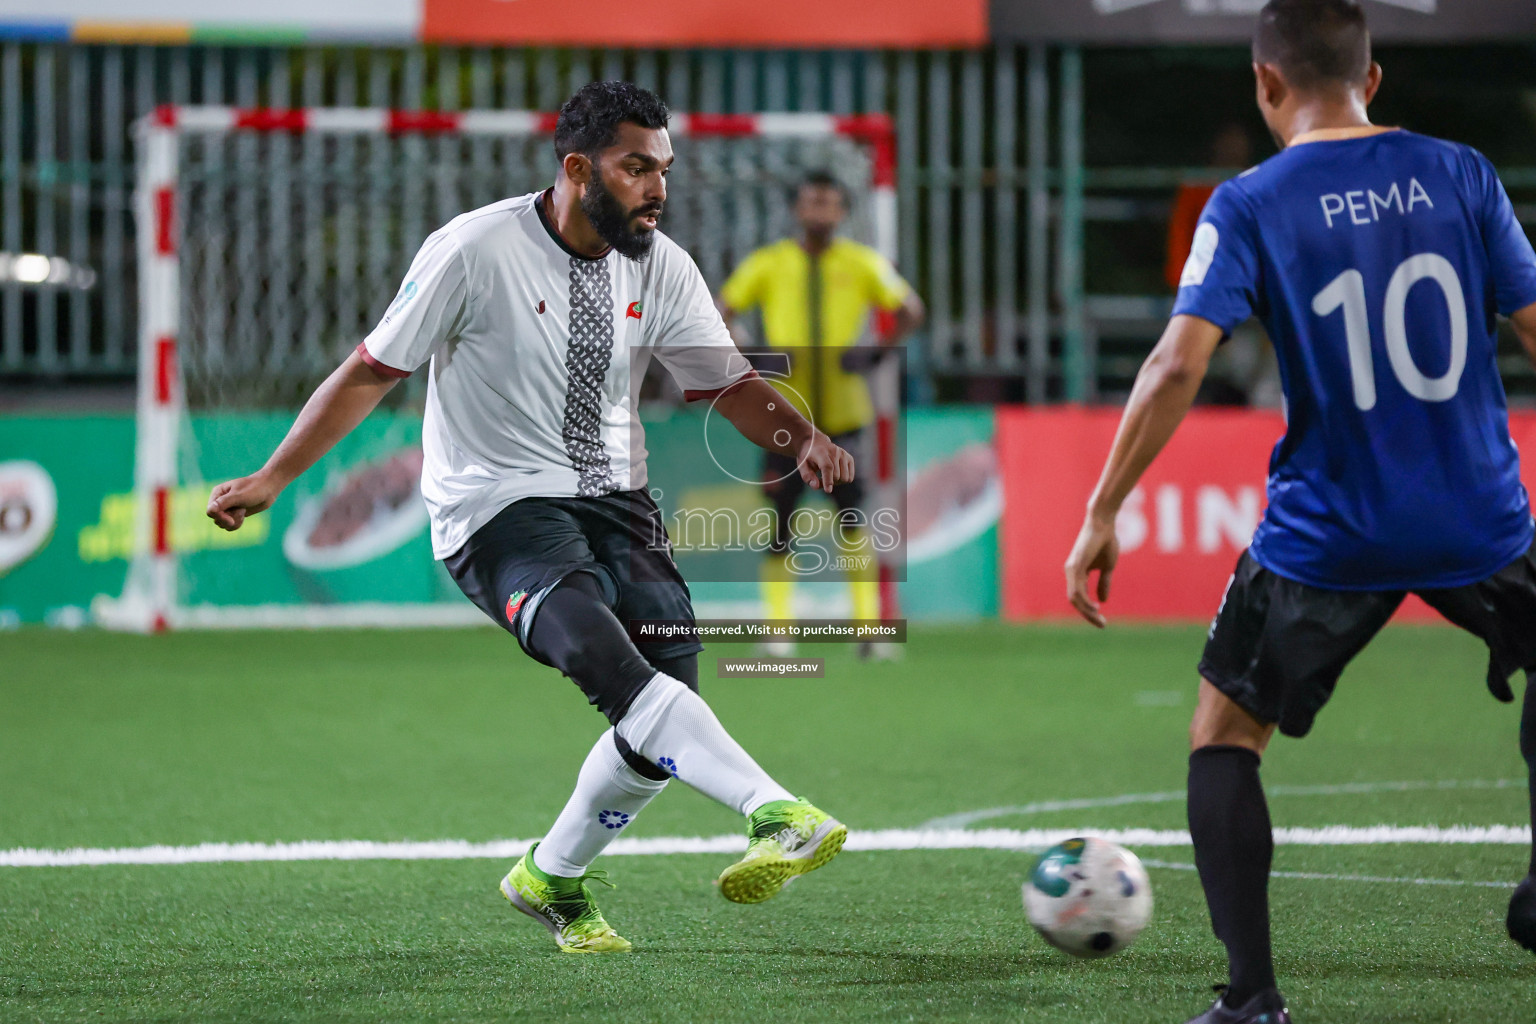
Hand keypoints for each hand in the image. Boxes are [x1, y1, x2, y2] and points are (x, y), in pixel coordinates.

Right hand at [206, 472, 282, 530]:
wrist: (268, 489)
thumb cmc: (254, 489)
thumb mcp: (239, 495)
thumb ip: (223, 502)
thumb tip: (210, 510)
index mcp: (217, 493)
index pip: (210, 512)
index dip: (220, 517)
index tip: (231, 520)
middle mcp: (220, 502)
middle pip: (217, 520)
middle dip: (230, 519)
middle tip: (241, 510)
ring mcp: (227, 509)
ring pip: (223, 524)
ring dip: (235, 521)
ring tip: (243, 511)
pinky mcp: (234, 515)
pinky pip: (230, 526)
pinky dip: (237, 523)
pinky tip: (244, 515)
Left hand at [797, 432, 854, 493]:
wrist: (816, 442)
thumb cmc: (808, 456)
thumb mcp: (802, 465)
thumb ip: (807, 476)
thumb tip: (816, 486)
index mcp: (821, 452)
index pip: (827, 467)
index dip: (828, 480)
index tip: (828, 490)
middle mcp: (834, 451)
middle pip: (836, 476)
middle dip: (828, 482)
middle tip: (820, 479)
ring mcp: (843, 454)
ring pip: (845, 478)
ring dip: (837, 482)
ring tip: (828, 476)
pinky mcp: (849, 458)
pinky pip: (850, 477)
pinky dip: (843, 480)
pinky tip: (835, 475)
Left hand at [1065, 511, 1119, 627]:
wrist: (1104, 523)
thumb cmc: (1105, 541)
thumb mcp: (1107, 567)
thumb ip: (1103, 583)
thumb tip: (1102, 601)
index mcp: (1078, 572)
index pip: (1079, 597)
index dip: (1088, 610)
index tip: (1101, 619)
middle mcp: (1071, 572)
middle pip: (1075, 600)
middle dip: (1087, 615)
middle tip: (1101, 624)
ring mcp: (1072, 569)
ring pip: (1075, 598)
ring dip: (1086, 611)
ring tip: (1099, 619)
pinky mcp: (1075, 566)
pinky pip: (1077, 590)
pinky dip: (1085, 601)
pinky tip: (1095, 607)